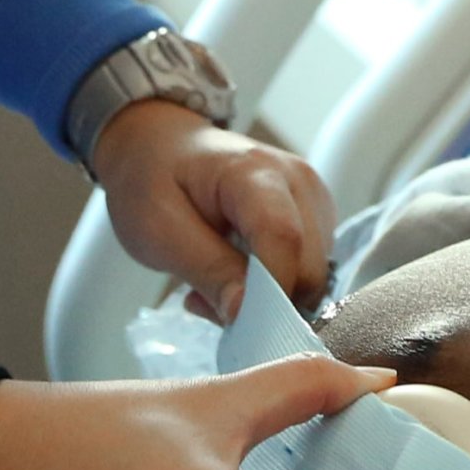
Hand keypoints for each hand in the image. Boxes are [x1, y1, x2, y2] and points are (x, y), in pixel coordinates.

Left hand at [94, 100, 336, 322]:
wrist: (160, 147)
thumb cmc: (153, 180)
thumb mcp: (159, 230)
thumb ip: (207, 269)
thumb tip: (246, 313)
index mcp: (255, 171)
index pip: (283, 238)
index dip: (268, 291)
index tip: (234, 321)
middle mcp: (299, 181)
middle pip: (308, 265)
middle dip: (266, 303)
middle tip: (207, 301)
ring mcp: (313, 198)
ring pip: (312, 275)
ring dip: (269, 298)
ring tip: (216, 283)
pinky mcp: (316, 218)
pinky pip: (307, 269)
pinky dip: (276, 286)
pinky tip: (236, 273)